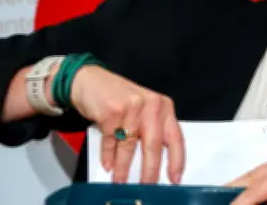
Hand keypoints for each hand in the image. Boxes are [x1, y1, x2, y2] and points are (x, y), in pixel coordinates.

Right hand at [69, 65, 184, 183]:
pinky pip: (111, 141)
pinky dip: (108, 156)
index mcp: (163, 106)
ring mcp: (131, 108)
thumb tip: (156, 163)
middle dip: (150, 169)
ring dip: (124, 167)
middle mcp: (151, 105)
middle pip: (154, 144)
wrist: (89, 80)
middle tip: (147, 185)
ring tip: (121, 181)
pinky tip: (108, 166)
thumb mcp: (143, 110)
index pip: (175, 136)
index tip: (175, 177)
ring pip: (129, 145)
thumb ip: (152, 130)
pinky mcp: (111, 112)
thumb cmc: (119, 98)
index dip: (177, 159)